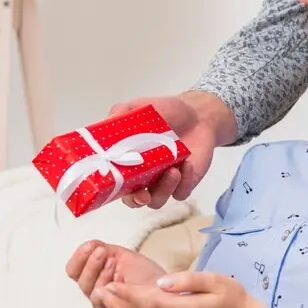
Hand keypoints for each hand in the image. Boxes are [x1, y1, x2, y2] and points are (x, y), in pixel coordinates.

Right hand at [65, 240, 164, 307]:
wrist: (164, 289)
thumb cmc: (145, 274)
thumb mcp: (123, 256)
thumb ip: (103, 250)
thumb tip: (88, 245)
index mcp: (95, 275)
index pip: (73, 269)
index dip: (78, 257)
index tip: (89, 246)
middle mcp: (95, 290)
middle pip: (78, 278)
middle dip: (89, 262)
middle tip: (101, 252)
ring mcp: (103, 301)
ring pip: (87, 288)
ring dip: (97, 270)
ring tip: (112, 261)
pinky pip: (100, 298)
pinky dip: (105, 283)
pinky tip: (115, 274)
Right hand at [106, 93, 224, 208]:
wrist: (197, 114)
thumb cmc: (165, 112)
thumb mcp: (140, 106)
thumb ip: (121, 112)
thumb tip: (111, 119)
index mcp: (127, 162)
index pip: (114, 182)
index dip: (111, 189)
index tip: (115, 184)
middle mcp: (143, 176)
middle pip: (134, 200)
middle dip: (136, 200)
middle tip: (143, 194)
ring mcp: (163, 182)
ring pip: (158, 200)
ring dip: (163, 190)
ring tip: (173, 171)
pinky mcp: (184, 183)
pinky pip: (181, 193)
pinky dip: (184, 182)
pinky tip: (187, 163)